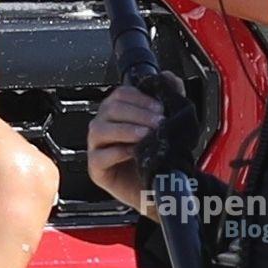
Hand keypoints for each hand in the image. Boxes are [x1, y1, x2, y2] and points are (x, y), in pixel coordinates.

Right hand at [86, 84, 163, 212]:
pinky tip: (134, 152)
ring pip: (100, 129)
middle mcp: (105, 128)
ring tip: (146, 136)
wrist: (161, 191)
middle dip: (137, 113)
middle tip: (158, 123)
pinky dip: (117, 152)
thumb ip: (171, 97)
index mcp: (119, 114)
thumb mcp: (170, 125)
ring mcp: (97, 148)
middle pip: (110, 108)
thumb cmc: (159, 160)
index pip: (120, 94)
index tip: (160, 107)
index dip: (140, 98)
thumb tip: (168, 77)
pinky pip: (99, 156)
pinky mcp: (96, 170)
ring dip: (126, 129)